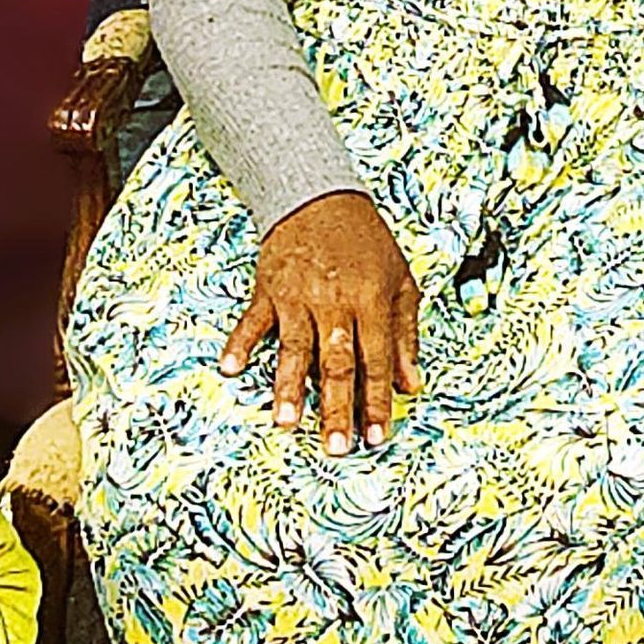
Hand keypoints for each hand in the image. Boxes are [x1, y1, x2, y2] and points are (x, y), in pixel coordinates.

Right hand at [220, 192, 421, 447]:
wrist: (320, 197)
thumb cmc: (365, 243)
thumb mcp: (400, 282)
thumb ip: (405, 335)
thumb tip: (411, 383)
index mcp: (371, 301)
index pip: (375, 360)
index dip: (377, 400)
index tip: (377, 435)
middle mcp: (334, 302)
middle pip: (336, 363)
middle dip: (336, 407)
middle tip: (335, 446)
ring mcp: (298, 297)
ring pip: (294, 348)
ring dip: (289, 387)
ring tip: (286, 421)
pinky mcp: (269, 290)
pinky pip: (252, 322)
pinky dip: (240, 344)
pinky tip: (232, 368)